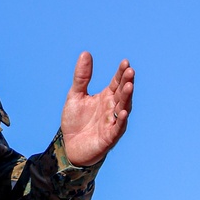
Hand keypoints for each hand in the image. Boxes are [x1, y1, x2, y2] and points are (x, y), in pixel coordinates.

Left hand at [60, 52, 133, 167]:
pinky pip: (117, 128)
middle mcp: (112, 108)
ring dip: (126, 98)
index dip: (121, 73)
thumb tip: (85, 53)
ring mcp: (113, 122)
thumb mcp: (75, 95)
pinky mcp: (110, 137)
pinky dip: (120, 120)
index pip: (117, 82)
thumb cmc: (75, 121)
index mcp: (106, 96)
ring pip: (122, 108)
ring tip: (128, 86)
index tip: (125, 62)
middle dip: (126, 82)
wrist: (69, 146)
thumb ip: (81, 77)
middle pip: (122, 93)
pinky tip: (122, 112)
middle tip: (130, 71)